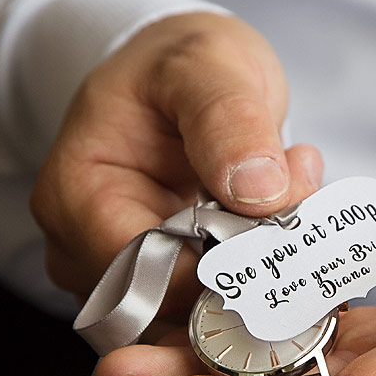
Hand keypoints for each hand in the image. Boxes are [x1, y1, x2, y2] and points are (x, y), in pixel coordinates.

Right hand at [30, 12, 322, 318]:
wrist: (174, 76)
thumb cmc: (178, 65)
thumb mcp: (206, 66)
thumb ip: (229, 122)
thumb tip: (259, 189)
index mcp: (75, 197)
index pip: (146, 272)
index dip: (221, 263)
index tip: (286, 223)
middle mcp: (80, 251)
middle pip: (169, 302)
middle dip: (244, 265)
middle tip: (300, 199)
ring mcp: (114, 275)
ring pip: (193, 310)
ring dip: (253, 269)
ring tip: (291, 194)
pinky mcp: (152, 284)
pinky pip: (203, 302)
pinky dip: (249, 272)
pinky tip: (275, 219)